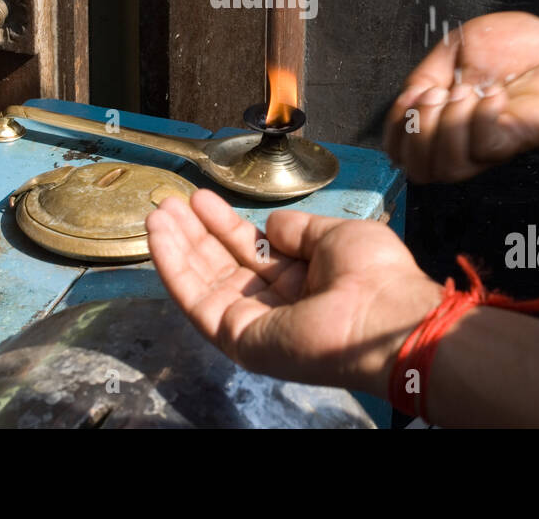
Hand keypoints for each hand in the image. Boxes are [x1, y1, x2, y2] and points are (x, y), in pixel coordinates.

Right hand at [146, 189, 441, 395]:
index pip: (252, 251)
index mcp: (303, 280)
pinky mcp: (236, 337)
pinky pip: (197, 301)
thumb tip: (268, 224)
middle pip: (223, 265)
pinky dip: (173, 268)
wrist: (381, 314)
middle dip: (195, 233)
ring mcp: (253, 323)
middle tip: (170, 202)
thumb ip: (297, 230)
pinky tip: (159, 237)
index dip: (225, 225)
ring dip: (177, 247)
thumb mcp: (334, 235)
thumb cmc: (372, 273)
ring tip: (156, 212)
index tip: (202, 200)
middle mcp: (274, 303)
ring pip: (204, 281)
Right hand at [382, 12, 538, 181]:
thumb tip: (407, 100)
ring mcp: (493, 146)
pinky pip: (485, 147)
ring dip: (448, 124)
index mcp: (447, 121)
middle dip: (418, 127)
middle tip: (441, 92)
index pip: (402, 152)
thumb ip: (427, 72)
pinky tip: (498, 93)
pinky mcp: (519, 140)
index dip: (396, 130)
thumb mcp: (458, 48)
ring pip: (448, 166)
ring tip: (470, 90)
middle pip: (419, 169)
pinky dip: (483, 117)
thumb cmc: (522, 46)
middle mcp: (467, 142)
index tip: (414, 95)